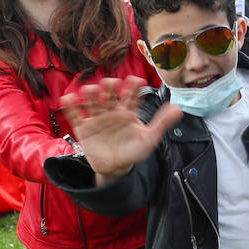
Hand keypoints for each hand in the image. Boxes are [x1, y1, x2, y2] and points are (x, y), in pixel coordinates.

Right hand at [58, 76, 182, 181]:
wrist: (116, 167)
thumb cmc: (134, 150)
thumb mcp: (150, 138)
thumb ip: (162, 122)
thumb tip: (179, 108)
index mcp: (128, 111)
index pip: (130, 96)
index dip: (132, 88)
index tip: (136, 80)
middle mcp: (112, 111)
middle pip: (109, 95)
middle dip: (109, 88)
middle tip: (111, 83)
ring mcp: (97, 118)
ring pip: (92, 102)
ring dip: (90, 95)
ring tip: (91, 90)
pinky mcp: (83, 128)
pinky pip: (76, 116)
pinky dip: (71, 106)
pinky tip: (69, 98)